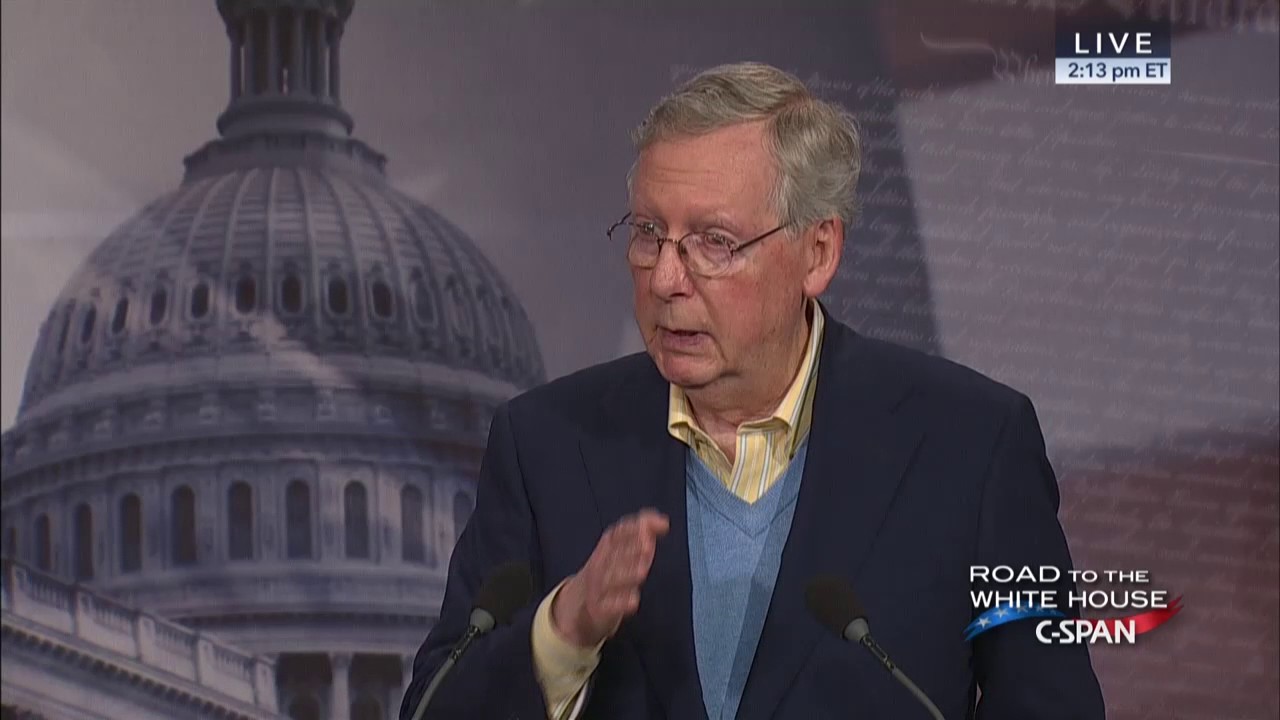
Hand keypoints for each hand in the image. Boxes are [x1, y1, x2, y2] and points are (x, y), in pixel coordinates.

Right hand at [551, 509, 669, 647]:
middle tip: (648, 545)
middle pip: (615, 555)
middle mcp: (600, 565)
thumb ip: (642, 533)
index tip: (651, 527)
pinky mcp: (599, 610)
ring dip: (627, 573)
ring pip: (612, 580)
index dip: (632, 529)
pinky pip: (609, 606)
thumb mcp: (621, 551)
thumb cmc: (609, 573)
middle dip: (631, 549)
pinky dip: (620, 603)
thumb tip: (663, 521)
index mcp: (606, 548)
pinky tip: (634, 601)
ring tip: (642, 570)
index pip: (616, 534)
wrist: (579, 606)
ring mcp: (598, 588)